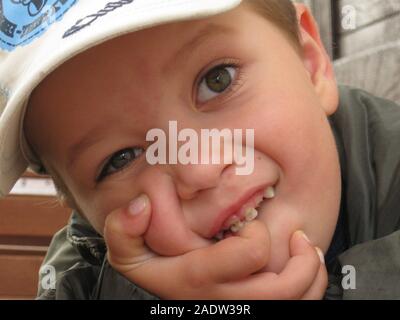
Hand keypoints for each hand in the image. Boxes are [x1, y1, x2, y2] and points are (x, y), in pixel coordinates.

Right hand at [104, 194, 327, 298]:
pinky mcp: (247, 312)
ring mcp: (237, 311)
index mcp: (197, 278)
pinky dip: (309, 291)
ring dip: (311, 277)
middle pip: (281, 291)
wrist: (159, 296)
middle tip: (299, 236)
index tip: (251, 222)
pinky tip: (306, 270)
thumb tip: (142, 206)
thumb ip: (124, 226)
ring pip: (292, 305)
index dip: (258, 235)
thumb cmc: (150, 268)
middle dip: (301, 263)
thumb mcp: (126, 249)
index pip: (248, 255)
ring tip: (309, 252)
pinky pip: (291, 310)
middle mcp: (222, 301)